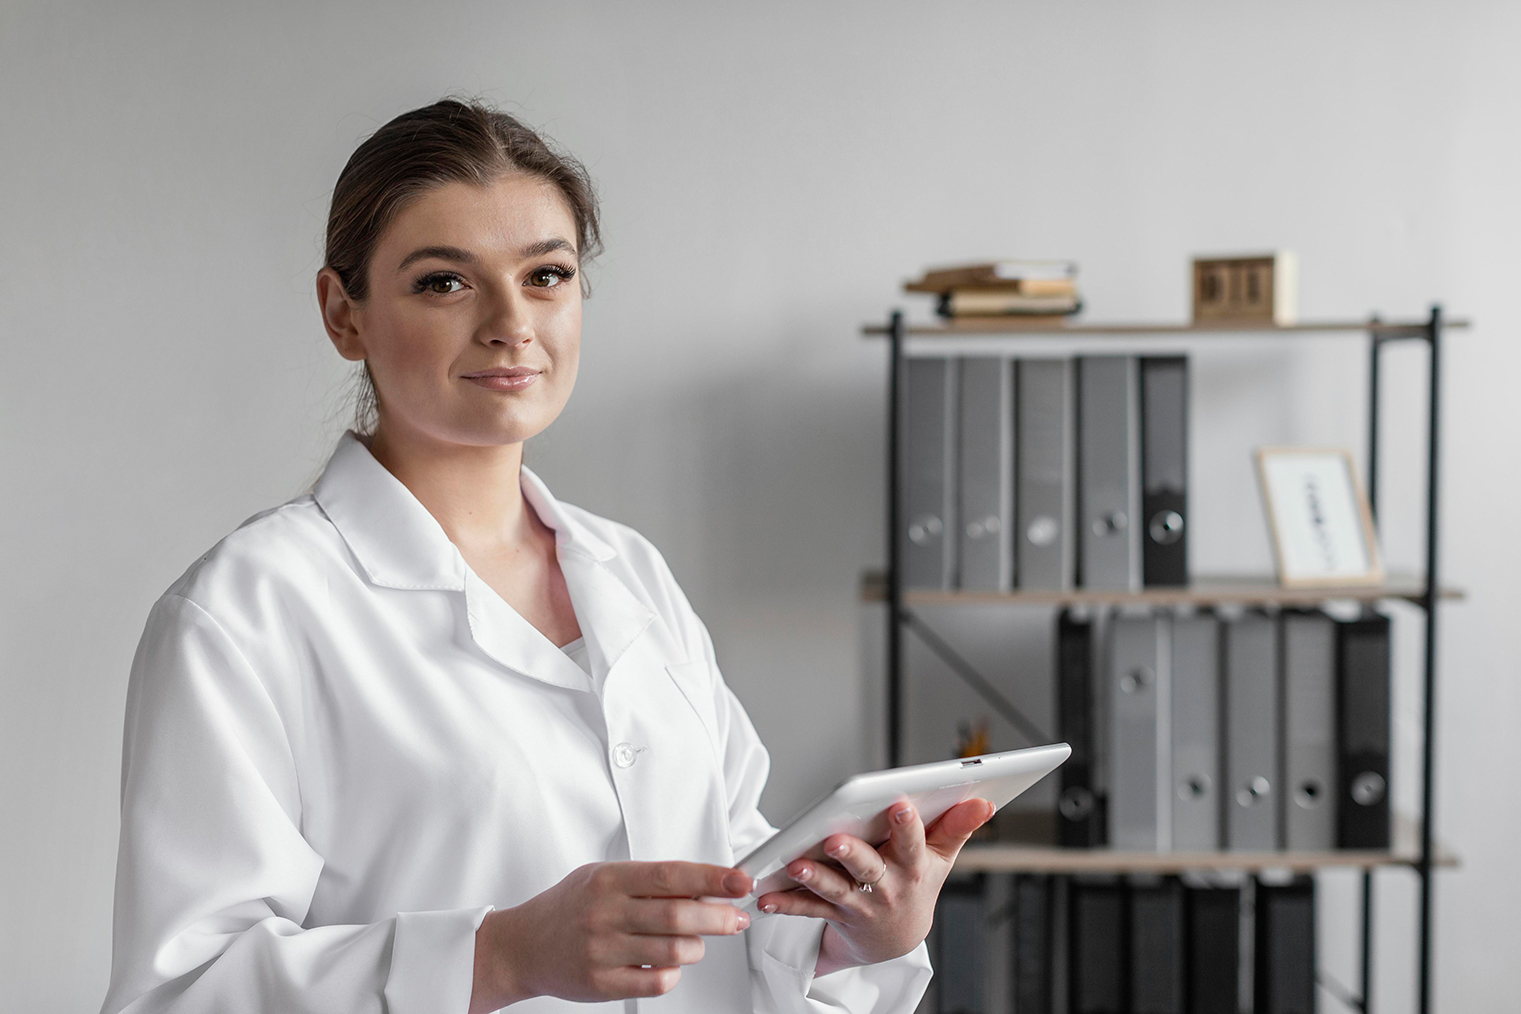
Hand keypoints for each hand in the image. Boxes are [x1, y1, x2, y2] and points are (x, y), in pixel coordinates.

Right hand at [469, 861, 753, 1011]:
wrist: (522, 946)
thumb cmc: (569, 908)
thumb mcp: (602, 878)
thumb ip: (648, 881)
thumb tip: (704, 886)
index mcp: (609, 879)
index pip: (670, 875)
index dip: (711, 877)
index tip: (739, 880)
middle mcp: (605, 913)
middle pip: (678, 915)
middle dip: (718, 917)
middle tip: (737, 918)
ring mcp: (603, 950)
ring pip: (674, 951)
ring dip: (697, 947)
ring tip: (695, 941)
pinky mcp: (602, 983)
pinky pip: (657, 981)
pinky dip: (673, 973)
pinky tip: (668, 964)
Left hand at [755, 797, 994, 975]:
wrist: (897, 938)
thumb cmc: (917, 883)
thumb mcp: (942, 858)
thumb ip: (958, 827)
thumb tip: (984, 802)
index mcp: (913, 867)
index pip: (912, 843)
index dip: (907, 826)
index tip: (900, 805)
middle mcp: (886, 887)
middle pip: (869, 867)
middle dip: (852, 853)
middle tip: (835, 839)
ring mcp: (859, 903)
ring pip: (835, 889)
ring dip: (814, 879)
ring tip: (796, 866)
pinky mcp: (834, 914)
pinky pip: (809, 909)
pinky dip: (787, 903)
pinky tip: (767, 898)